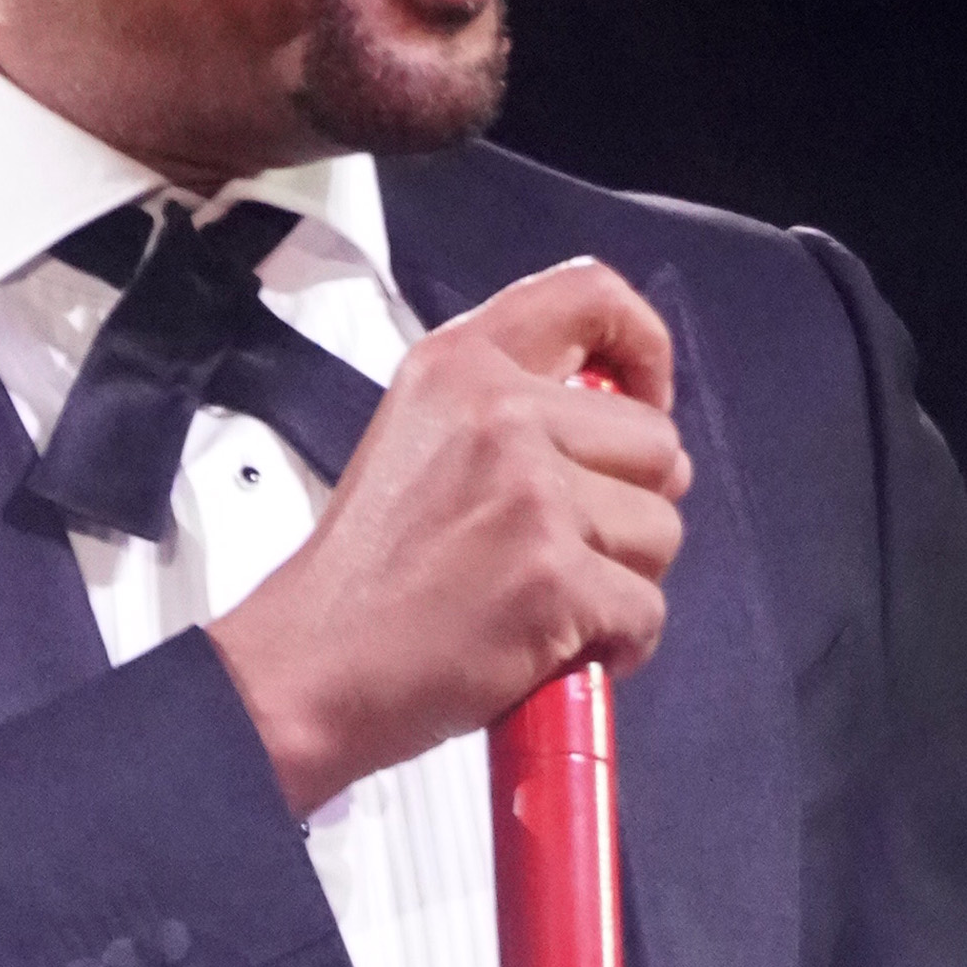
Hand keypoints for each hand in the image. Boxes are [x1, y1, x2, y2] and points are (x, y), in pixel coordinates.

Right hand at [208, 258, 688, 816]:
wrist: (305, 669)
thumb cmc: (361, 577)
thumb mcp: (415, 438)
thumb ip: (506, 410)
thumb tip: (623, 430)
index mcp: (461, 367)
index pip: (592, 297)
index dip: (644, 347)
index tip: (642, 399)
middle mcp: (501, 415)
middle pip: (656, 443)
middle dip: (634, 508)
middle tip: (568, 550)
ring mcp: (532, 496)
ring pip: (661, 531)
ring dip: (626, 581)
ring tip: (551, 605)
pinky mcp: (553, 579)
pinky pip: (647, 610)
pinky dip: (618, 645)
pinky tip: (557, 652)